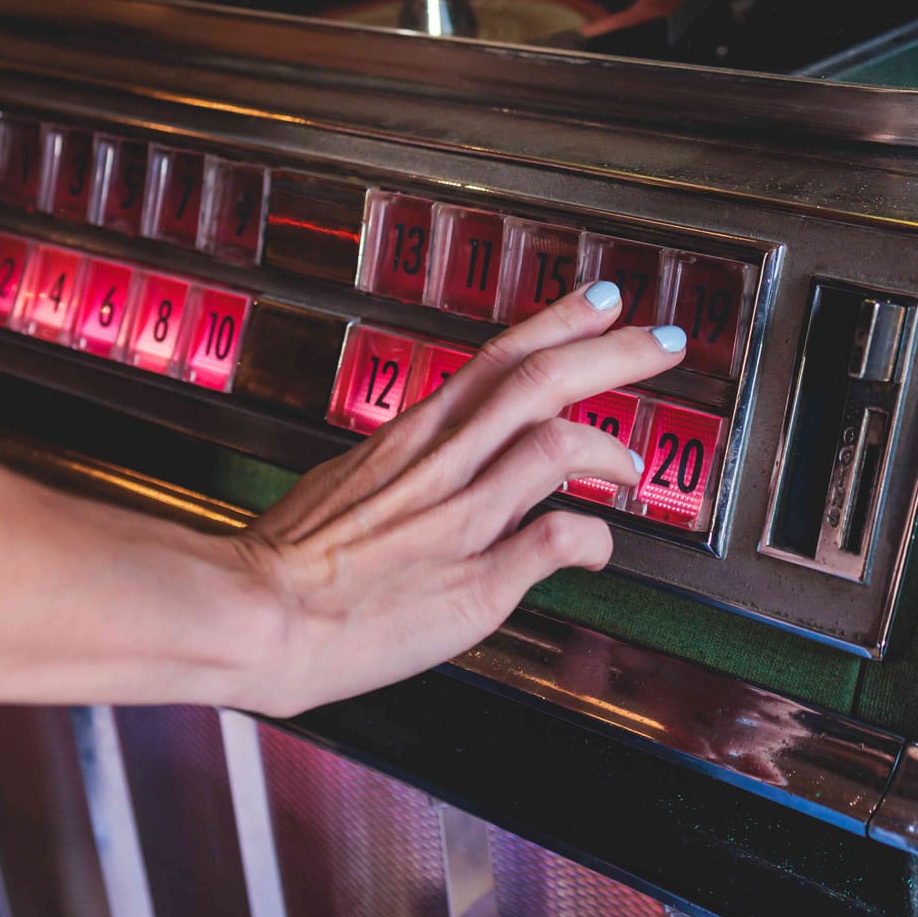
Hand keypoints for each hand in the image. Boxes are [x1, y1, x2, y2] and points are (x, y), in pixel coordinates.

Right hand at [230, 282, 685, 716]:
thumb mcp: (346, 487)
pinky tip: (597, 546)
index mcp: (410, 436)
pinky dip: (592, 537)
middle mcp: (442, 465)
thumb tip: (445, 477)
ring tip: (632, 463)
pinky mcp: (475, 583)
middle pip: (540, 380)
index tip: (602, 302)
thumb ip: (407, 476)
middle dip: (614, 353)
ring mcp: (462, 520)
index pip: (497, 357)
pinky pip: (556, 541)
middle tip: (665, 340)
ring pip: (555, 443)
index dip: (558, 322)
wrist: (251, 614)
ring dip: (610, 446)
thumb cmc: (288, 562)